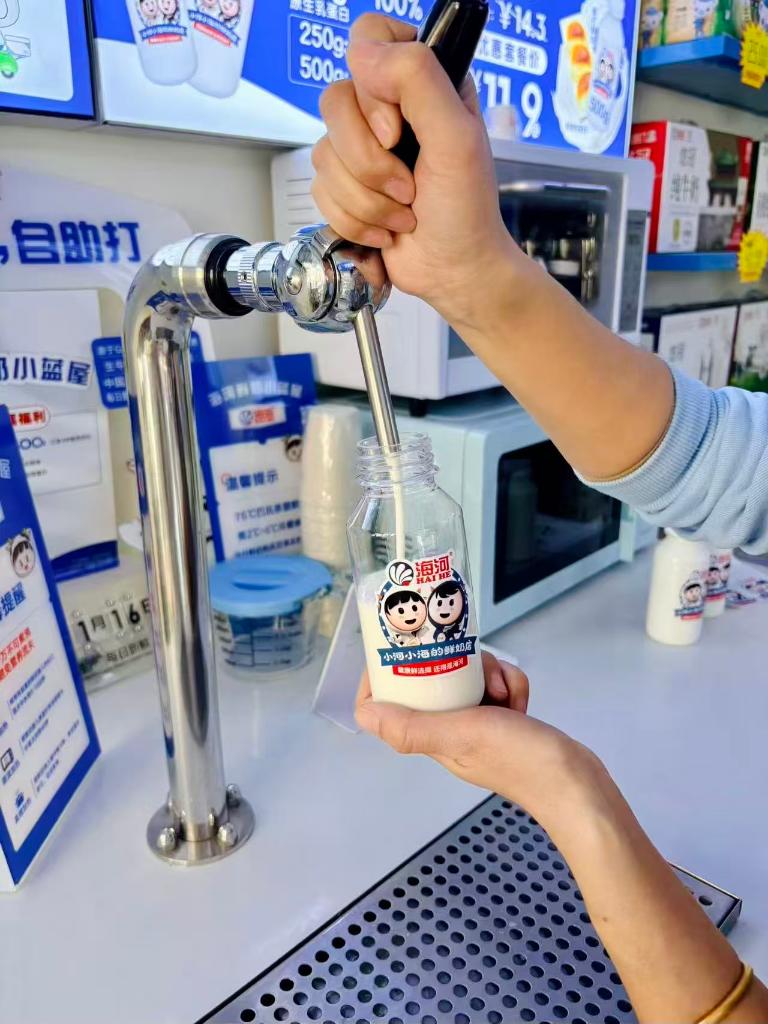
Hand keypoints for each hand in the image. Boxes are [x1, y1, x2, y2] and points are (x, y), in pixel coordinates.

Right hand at [311, 14, 522, 334]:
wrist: (455, 272)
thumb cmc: (467, 211)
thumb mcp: (458, 136)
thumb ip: (417, 79)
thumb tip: (363, 54)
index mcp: (420, 81)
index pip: (368, 39)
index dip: (371, 88)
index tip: (396, 130)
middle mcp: (387, 108)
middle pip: (335, 103)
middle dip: (370, 162)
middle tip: (409, 186)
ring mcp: (362, 148)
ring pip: (324, 154)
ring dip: (367, 199)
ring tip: (404, 213)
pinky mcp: (345, 187)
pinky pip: (320, 191)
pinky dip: (355, 220)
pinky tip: (386, 229)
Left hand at [356, 651, 594, 829]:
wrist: (578, 784)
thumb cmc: (519, 760)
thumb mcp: (461, 735)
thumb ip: (413, 726)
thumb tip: (365, 715)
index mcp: (429, 739)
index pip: (387, 707)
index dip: (386, 677)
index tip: (400, 650)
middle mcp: (447, 732)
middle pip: (430, 682)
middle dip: (453, 665)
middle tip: (473, 662)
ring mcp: (477, 726)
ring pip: (468, 679)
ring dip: (490, 674)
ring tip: (504, 691)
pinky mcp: (505, 720)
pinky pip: (498, 687)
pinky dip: (511, 685)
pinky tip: (521, 701)